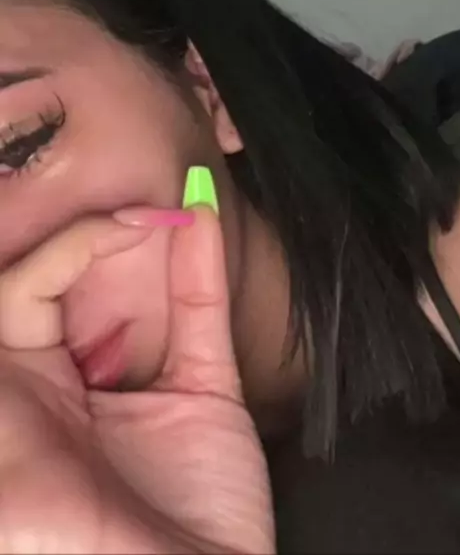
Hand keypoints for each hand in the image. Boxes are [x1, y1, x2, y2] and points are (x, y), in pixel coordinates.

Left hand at [0, 206, 274, 552]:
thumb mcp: (12, 488)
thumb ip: (8, 409)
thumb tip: (3, 307)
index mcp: (19, 397)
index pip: (22, 293)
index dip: (55, 253)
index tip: (99, 234)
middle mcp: (74, 385)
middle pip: (75, 285)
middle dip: (95, 240)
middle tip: (132, 216)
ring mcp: (143, 389)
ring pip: (142, 293)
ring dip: (151, 242)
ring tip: (164, 206)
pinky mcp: (204, 400)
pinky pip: (204, 323)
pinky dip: (205, 269)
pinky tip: (202, 218)